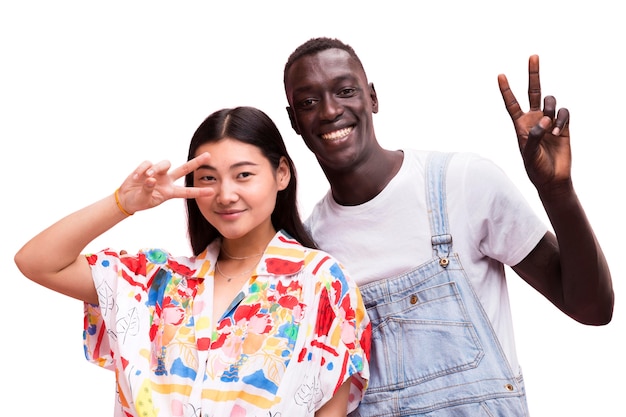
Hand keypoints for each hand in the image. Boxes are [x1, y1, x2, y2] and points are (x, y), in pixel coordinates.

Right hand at [116, 152, 212, 213]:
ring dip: (156, 168)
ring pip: (165, 163)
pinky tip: (136, 177)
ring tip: (145, 177)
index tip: (212, 192)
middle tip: (208, 155)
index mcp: (170, 192)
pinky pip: (148, 163)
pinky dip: (142, 169)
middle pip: (184, 169)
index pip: (187, 192)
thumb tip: (152, 179)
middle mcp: (167, 181)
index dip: (199, 192)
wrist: (126, 198)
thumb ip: (148, 189)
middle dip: (196, 162)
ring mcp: (158, 173)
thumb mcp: (144, 199)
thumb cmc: (138, 201)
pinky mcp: (148, 167)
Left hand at [498, 55, 571, 190]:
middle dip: (533, 74)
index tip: (500, 75)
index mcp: (520, 125)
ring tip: (550, 131)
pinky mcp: (563, 125)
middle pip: (533, 91)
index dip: (506, 90)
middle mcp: (534, 119)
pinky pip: (563, 112)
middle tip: (533, 56)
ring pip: (550, 101)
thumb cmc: (535, 167)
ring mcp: (549, 120)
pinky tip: (558, 133)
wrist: (552, 178)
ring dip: (551, 112)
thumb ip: (534, 135)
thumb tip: (544, 119)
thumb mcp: (528, 153)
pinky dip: (561, 120)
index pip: (511, 104)